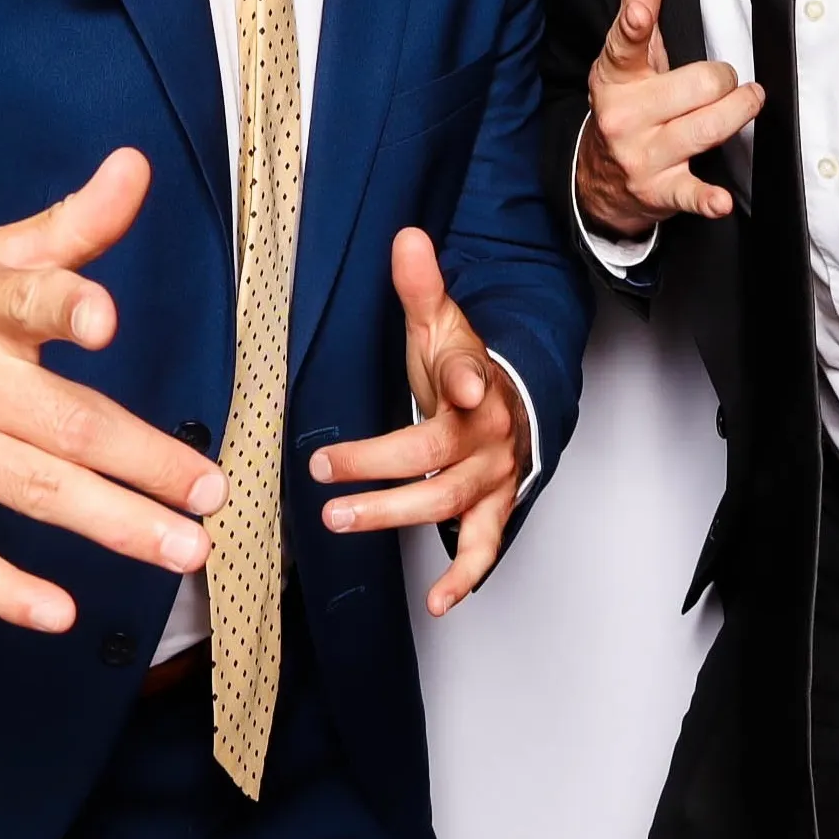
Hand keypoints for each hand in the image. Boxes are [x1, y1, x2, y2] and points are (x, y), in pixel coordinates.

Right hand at [0, 149, 226, 632]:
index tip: (104, 322)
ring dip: (117, 525)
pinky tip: (61, 611)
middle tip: (212, 494)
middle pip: (64, 423)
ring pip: (35, 492)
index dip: (64, 307)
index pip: (25, 300)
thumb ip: (76, 224)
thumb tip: (139, 165)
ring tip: (184, 548)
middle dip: (147, 462)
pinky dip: (7, 592)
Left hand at [309, 227, 529, 616]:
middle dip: (378, 466)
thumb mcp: (442, 324)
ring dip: (393, 515)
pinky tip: (436, 601)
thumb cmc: (465, 368)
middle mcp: (487, 433)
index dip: (466, 379)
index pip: (472, 375)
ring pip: (444, 503)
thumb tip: (405, 236)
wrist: (512, 408)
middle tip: (325, 474)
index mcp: (474, 380)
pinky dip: (464, 577)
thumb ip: (420, 286)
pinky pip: (484, 548)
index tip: (458, 386)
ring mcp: (491, 477)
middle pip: (433, 455)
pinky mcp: (494, 510)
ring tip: (340, 520)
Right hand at [576, 0, 761, 234]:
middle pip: (702, 83)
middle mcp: (624, 114)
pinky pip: (691, 193)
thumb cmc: (629, 102)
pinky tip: (720, 200)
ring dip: (738, 113)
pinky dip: (707, 199)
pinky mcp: (660, 190)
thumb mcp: (628, 52)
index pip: (627, 40)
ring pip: (709, 126)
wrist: (600, 179)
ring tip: (745, 103)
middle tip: (719, 83)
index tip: (642, 10)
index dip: (636, 19)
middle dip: (723, 80)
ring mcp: (642, 155)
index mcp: (615, 74)